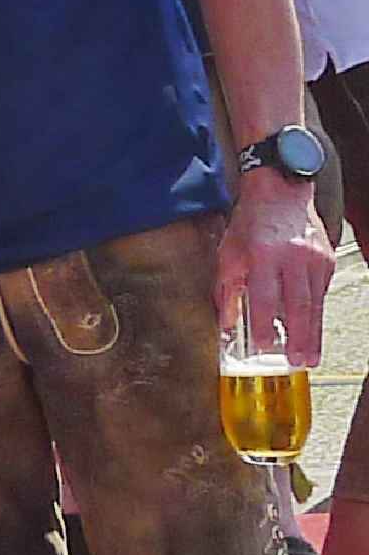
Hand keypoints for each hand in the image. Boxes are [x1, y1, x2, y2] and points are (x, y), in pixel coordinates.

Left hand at [221, 172, 333, 365]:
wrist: (280, 191)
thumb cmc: (251, 222)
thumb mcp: (229, 252)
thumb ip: (227, 288)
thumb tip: (226, 321)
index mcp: (264, 255)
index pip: (266, 297)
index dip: (265, 324)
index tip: (264, 345)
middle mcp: (293, 258)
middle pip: (299, 305)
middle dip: (300, 338)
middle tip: (300, 362)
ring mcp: (315, 259)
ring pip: (316, 303)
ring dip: (314, 333)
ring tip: (310, 356)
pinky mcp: (327, 260)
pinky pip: (321, 292)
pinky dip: (317, 312)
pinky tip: (312, 329)